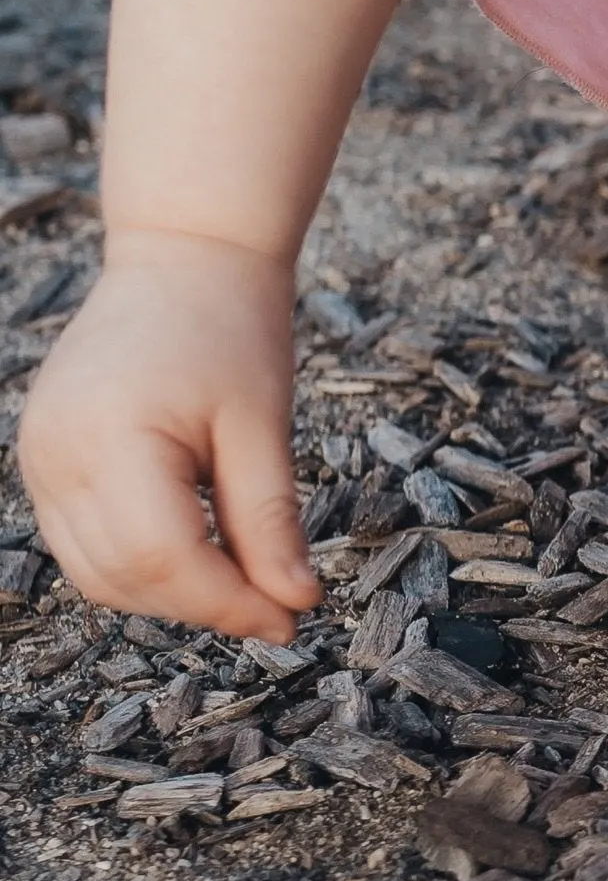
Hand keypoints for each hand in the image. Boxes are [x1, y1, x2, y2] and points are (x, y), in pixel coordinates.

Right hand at [19, 230, 320, 644]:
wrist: (184, 260)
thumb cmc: (232, 328)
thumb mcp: (263, 426)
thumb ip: (270, 520)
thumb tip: (296, 602)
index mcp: (109, 437)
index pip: (163, 557)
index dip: (229, 602)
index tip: (291, 620)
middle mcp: (54, 454)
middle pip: (124, 574)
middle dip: (203, 604)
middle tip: (279, 608)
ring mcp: (38, 458)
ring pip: (96, 571)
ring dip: (170, 593)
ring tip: (245, 581)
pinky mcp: (44, 459)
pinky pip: (83, 542)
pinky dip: (140, 564)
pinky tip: (202, 554)